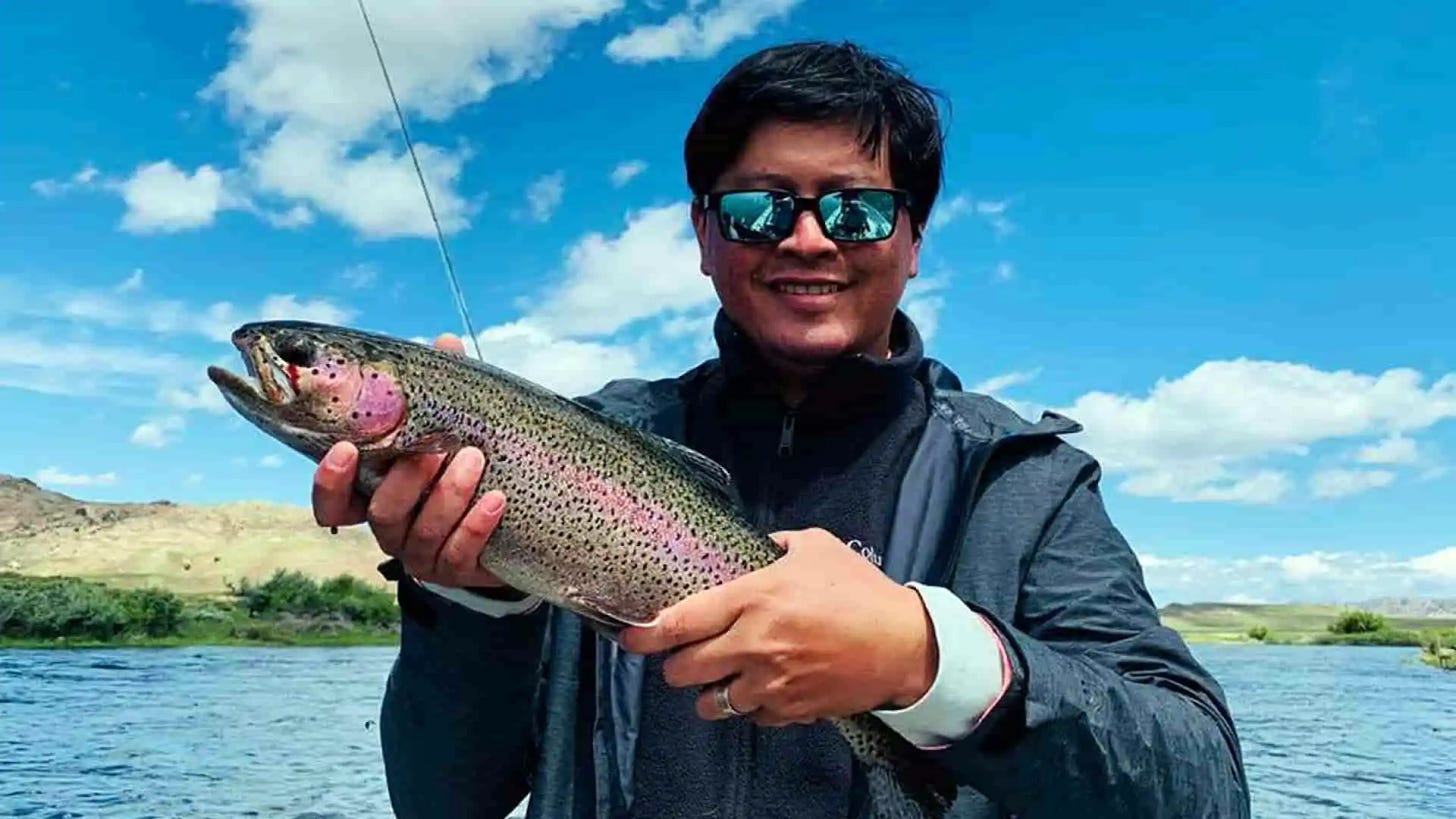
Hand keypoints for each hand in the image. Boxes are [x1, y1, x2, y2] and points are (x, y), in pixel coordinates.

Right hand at [310, 332, 510, 589]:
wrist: (510, 522)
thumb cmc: (465, 464)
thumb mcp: (453, 429)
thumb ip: (443, 393)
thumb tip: (447, 343)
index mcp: (375, 496)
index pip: (333, 504)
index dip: (330, 482)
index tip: (343, 448)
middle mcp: (392, 529)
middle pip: (381, 514)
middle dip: (405, 481)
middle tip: (432, 450)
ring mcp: (422, 555)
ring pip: (422, 533)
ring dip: (447, 495)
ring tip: (473, 460)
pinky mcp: (457, 571)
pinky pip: (460, 554)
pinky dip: (476, 525)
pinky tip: (496, 499)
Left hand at [618, 527, 937, 726]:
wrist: (903, 645)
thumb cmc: (859, 590)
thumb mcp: (815, 547)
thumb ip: (775, 545)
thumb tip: (752, 545)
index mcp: (753, 599)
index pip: (680, 622)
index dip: (646, 634)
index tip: (631, 636)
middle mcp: (753, 644)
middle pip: (684, 670)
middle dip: (675, 665)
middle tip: (683, 657)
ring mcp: (769, 683)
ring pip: (710, 704)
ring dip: (707, 694)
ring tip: (717, 681)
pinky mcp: (789, 710)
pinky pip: (750, 718)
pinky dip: (748, 707)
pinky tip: (760, 690)